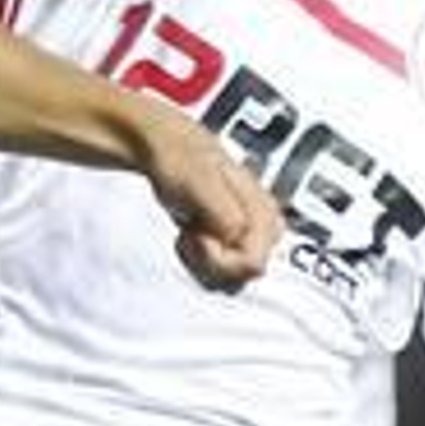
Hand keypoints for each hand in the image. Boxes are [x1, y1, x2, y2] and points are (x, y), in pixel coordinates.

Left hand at [137, 100, 281, 290]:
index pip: (254, 264)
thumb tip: (237, 239)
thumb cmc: (179, 157)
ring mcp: (244, 235)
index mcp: (264, 210)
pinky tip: (190, 238)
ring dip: (204, 261)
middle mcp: (261, 226)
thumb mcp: (201, 182)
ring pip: (231, 277)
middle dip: (213, 261)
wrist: (160, 148)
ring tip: (191, 231)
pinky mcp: (228, 241)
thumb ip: (226, 215)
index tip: (200, 235)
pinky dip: (198, 260)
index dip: (221, 257)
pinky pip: (219, 271)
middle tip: (194, 232)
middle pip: (245, 274)